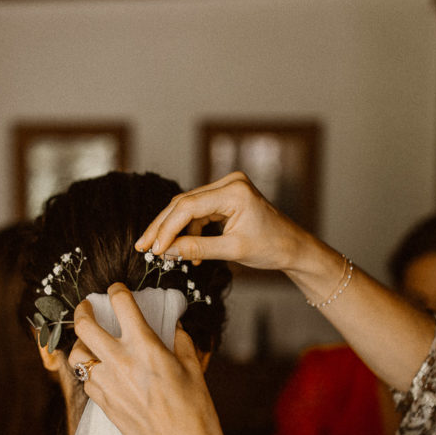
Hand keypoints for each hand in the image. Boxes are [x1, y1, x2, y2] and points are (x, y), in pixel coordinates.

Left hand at [68, 283, 234, 434]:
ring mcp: (106, 383)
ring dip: (82, 344)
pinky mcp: (102, 403)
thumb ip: (178, 340)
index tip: (117, 290)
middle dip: (82, 309)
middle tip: (87, 306)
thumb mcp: (192, 366)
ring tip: (91, 343)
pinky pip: (86, 379)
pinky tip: (103, 371)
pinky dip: (90, 370)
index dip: (117, 290)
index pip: (120, 303)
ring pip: (76, 354)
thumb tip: (172, 326)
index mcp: (144, 346)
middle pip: (83, 325)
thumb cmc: (194, 409)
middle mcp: (119, 361)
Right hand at [134, 172, 313, 272]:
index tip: (152, 248)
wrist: (293, 247)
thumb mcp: (232, 251)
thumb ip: (197, 248)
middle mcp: (229, 182)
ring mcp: (227, 187)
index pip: (189, 207)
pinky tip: (186, 251)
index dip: (167, 228)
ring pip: (187, 207)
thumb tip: (166, 251)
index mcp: (234, 191)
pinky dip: (189, 230)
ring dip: (174, 230)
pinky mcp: (226, 196)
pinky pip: (198, 211)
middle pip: (183, 203)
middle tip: (142, 246)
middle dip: (163, 227)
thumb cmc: (271, 248)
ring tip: (161, 252)